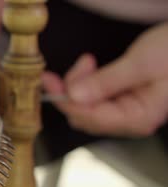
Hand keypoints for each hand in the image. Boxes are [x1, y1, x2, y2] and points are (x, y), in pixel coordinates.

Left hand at [42, 22, 167, 136]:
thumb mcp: (141, 64)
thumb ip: (106, 82)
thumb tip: (74, 97)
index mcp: (138, 118)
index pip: (89, 117)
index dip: (65, 99)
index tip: (49, 80)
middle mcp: (130, 121)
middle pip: (84, 115)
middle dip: (72, 90)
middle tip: (80, 64)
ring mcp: (126, 113)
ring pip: (85, 107)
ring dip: (79, 85)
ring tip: (90, 62)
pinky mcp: (122, 102)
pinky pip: (93, 99)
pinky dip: (87, 83)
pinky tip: (93, 67)